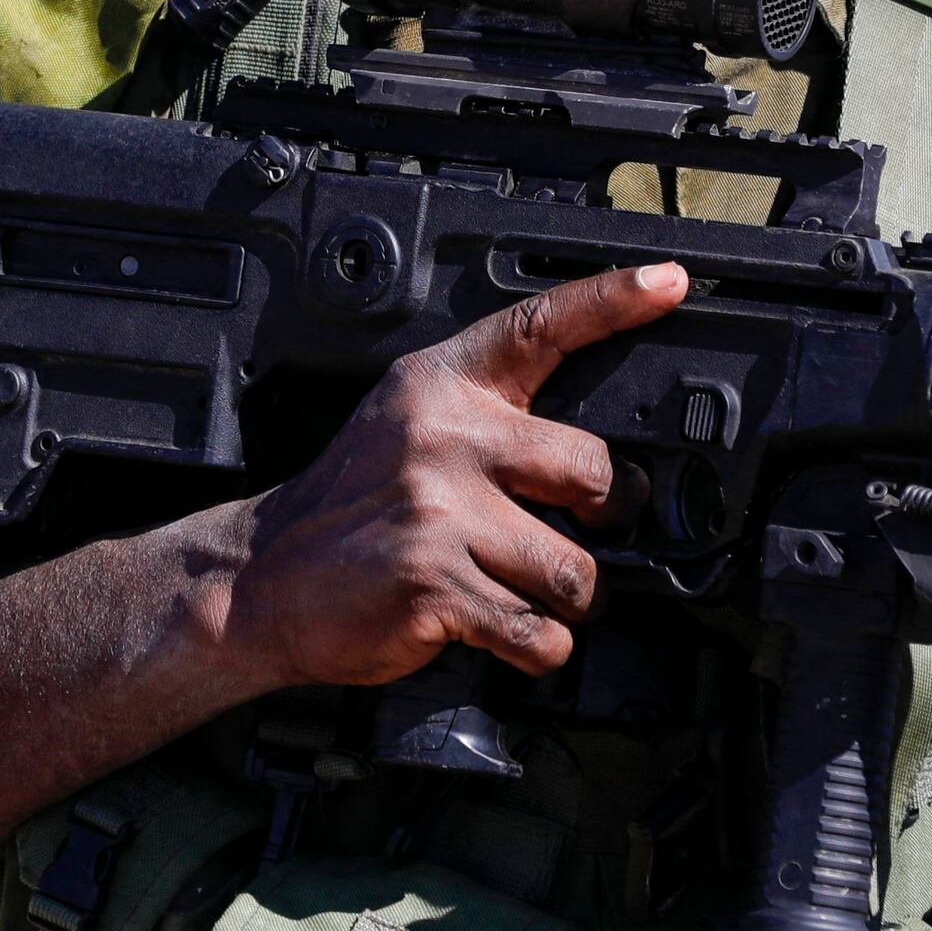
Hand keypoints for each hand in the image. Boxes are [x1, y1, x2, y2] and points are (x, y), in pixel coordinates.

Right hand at [203, 260, 685, 692]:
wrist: (261, 578)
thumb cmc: (350, 507)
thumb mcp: (404, 424)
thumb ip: (486, 416)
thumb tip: (593, 453)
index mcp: (442, 386)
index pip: (540, 327)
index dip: (613, 300)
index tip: (670, 282)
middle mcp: (445, 438)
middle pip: (595, 473)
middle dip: (600, 518)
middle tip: (573, 531)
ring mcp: (441, 512)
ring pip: (577, 571)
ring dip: (568, 600)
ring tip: (526, 592)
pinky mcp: (437, 585)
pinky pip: (539, 632)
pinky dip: (537, 648)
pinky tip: (501, 632)